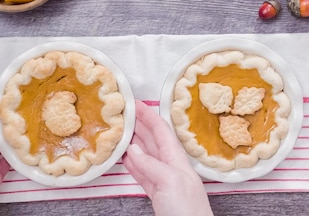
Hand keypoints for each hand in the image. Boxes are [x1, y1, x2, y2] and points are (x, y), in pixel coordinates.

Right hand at [123, 100, 212, 215]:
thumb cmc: (188, 211)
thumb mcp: (170, 181)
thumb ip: (151, 164)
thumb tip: (133, 149)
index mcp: (177, 159)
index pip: (161, 130)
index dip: (149, 115)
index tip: (136, 103)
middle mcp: (171, 166)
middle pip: (153, 140)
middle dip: (140, 125)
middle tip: (124, 114)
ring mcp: (163, 180)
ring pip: (146, 155)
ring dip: (134, 143)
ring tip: (121, 132)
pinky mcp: (157, 194)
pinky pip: (142, 173)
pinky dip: (132, 164)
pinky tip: (125, 158)